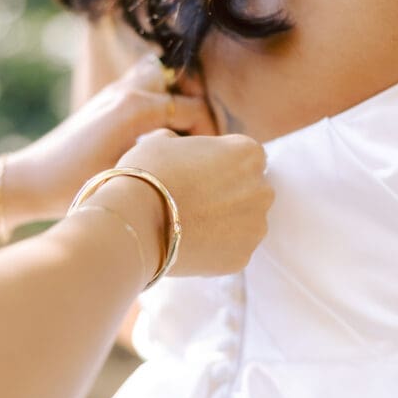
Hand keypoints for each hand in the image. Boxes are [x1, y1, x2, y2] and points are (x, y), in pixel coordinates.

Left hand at [5, 55, 214, 222]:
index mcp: (137, 108)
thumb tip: (201, 161)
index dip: (211, 137)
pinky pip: (143, 84)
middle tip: (200, 148)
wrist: (32, 180)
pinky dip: (157, 98)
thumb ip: (168, 161)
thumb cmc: (76, 187)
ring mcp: (114, 91)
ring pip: (163, 77)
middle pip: (185, 88)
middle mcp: (128, 91)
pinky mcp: (104, 99)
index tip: (211, 164)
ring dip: (177, 100)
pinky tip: (155, 133)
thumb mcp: (128, 178)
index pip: (197, 111)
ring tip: (180, 135)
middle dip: (198, 115)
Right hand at [90, 130, 273, 279]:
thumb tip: (181, 149)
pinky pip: (232, 250)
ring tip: (190, 225)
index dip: (219, 165)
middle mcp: (262, 189)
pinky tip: (190, 244)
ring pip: (243, 223)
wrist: (135, 223)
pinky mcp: (242, 258)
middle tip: (194, 202)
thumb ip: (185, 142)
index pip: (244, 157)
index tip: (197, 175)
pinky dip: (216, 249)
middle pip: (249, 191)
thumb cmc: (147, 175)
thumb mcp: (162, 140)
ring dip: (224, 223)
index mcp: (249, 152)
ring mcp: (255, 227)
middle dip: (228, 195)